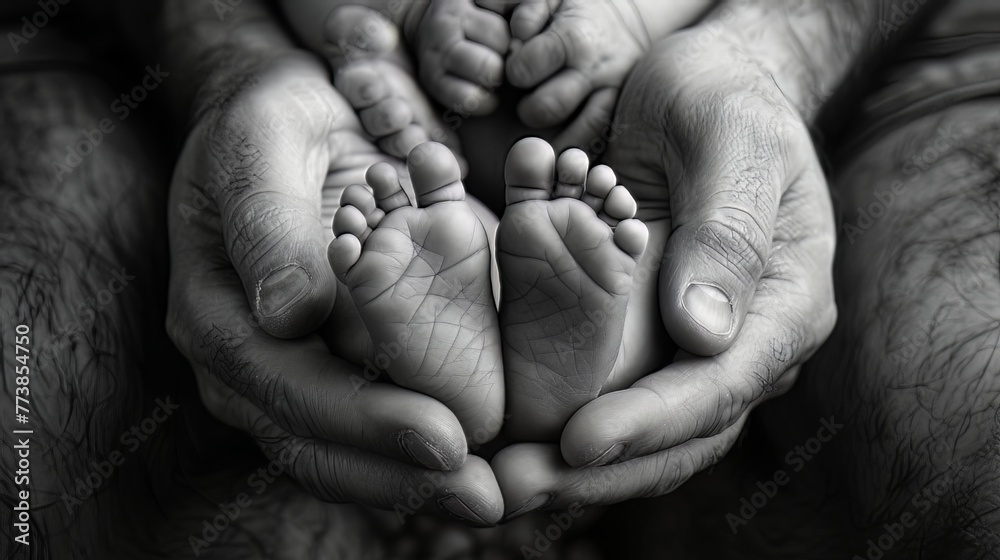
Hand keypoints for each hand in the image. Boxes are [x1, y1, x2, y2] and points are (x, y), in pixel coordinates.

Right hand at [166, 52, 501, 524]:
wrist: (289, 122)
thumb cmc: (269, 125)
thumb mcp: (262, 147)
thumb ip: (270, 225)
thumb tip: (290, 317)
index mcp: (216, 316)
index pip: (289, 389)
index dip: (365, 421)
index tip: (443, 439)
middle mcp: (248, 364)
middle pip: (318, 444)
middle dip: (402, 476)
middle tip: (484, 496)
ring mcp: (289, 375)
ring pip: (346, 453)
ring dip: (420, 482)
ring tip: (491, 497)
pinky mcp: (333, 368)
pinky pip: (372, 425)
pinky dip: (420, 449)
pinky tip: (480, 463)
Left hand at [493, 24, 836, 513]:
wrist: (703, 88)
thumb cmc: (724, 99)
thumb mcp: (731, 139)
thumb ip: (727, 230)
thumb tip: (704, 335)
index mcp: (784, 302)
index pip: (721, 384)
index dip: (650, 421)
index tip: (579, 443)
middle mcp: (745, 342)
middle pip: (680, 434)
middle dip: (600, 471)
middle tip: (515, 486)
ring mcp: (695, 348)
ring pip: (642, 433)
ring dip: (572, 468)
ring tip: (499, 480)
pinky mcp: (649, 339)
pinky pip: (609, 397)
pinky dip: (559, 424)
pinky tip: (507, 440)